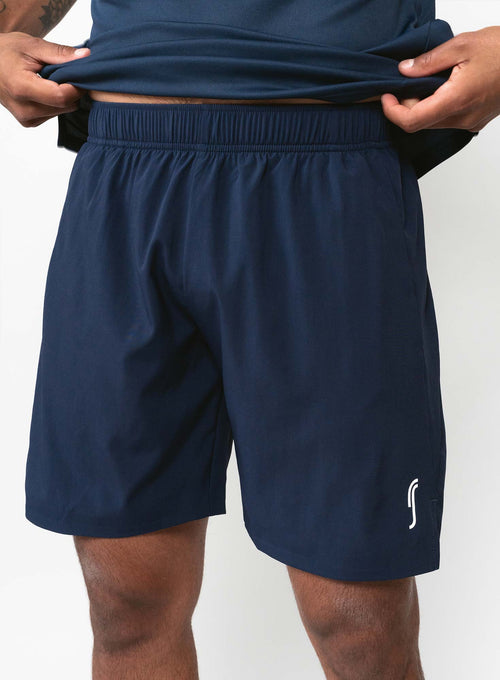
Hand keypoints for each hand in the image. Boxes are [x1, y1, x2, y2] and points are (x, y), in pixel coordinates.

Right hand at [0, 31, 89, 126]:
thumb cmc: (7, 51)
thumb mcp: (32, 45)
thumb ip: (60, 53)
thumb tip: (85, 56)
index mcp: (21, 87)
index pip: (61, 96)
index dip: (76, 87)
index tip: (80, 75)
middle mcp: (23, 108)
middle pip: (64, 105)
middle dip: (71, 90)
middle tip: (65, 73)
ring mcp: (25, 118)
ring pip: (62, 111)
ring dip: (64, 96)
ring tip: (50, 80)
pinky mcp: (28, 122)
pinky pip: (54, 114)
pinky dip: (55, 102)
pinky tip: (44, 89)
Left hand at [381, 26, 499, 132]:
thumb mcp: (462, 45)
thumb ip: (429, 61)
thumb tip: (404, 71)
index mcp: (457, 100)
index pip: (412, 121)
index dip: (393, 111)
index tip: (386, 96)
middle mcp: (462, 119)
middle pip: (420, 123)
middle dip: (408, 105)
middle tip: (410, 81)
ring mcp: (470, 124)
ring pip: (433, 123)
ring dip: (423, 106)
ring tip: (431, 80)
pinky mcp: (475, 122)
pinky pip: (447, 120)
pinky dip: (438, 107)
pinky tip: (445, 87)